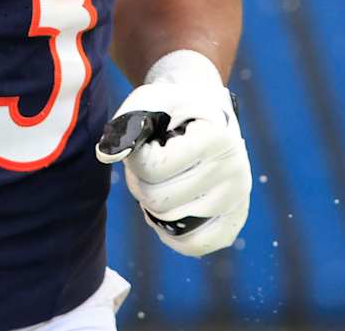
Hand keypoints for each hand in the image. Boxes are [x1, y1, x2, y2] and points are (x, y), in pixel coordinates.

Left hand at [96, 49, 250, 256]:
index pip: (152, 168)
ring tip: (161, 179)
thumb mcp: (149, 100)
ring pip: (170, 222)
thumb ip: (125, 124)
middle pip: (158, 200)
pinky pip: (194, 245)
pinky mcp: (234, 219)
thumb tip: (107, 154)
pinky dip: (171, 232)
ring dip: (151, 203)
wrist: (207, 111)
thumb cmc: (173, 108)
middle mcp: (234, 170)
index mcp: (215, 138)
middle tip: (148, 164)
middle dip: (140, 182)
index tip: (145, 143)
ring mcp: (237, 198)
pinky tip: (169, 206)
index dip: (135, 158)